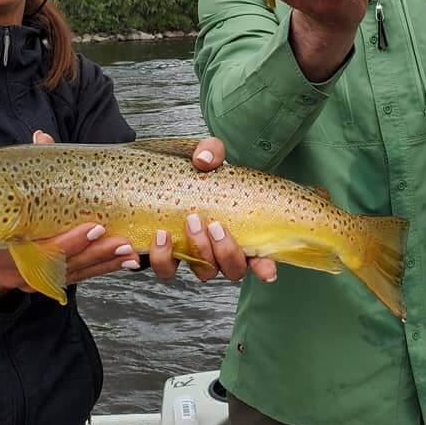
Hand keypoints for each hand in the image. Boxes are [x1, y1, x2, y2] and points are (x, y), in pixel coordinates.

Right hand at [0, 130, 139, 301]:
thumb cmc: (0, 219)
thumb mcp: (8, 197)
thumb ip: (30, 171)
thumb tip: (42, 137)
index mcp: (7, 245)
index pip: (41, 248)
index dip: (69, 241)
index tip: (95, 228)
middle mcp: (21, 267)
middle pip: (63, 264)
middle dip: (94, 252)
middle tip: (120, 240)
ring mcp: (36, 279)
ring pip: (75, 272)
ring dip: (104, 261)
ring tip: (129, 250)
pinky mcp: (52, 282)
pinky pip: (82, 276)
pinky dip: (104, 268)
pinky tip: (125, 261)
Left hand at [148, 137, 277, 283]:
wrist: (165, 176)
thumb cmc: (197, 171)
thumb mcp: (208, 156)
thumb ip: (211, 151)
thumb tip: (204, 161)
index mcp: (240, 232)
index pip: (260, 258)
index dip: (264, 267)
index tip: (267, 270)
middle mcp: (220, 252)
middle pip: (233, 269)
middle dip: (226, 251)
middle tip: (213, 223)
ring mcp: (196, 257)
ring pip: (204, 272)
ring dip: (198, 251)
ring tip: (188, 222)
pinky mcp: (169, 258)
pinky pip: (167, 269)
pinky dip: (162, 258)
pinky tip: (158, 236)